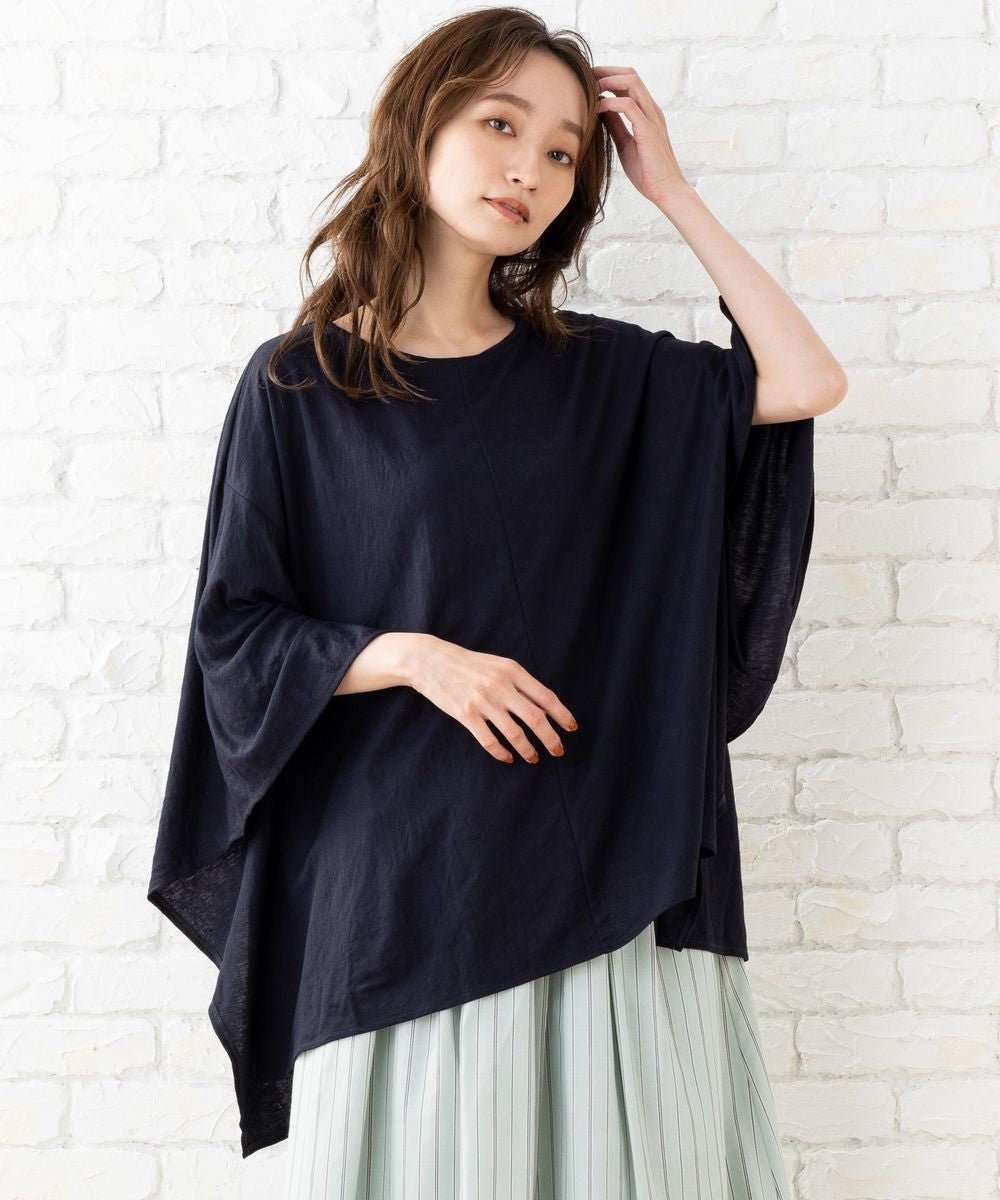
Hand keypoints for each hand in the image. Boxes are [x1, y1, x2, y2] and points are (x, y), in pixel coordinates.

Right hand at [405, 634, 577, 764]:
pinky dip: (502, 752)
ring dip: (528, 750)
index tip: (571, 728)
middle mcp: (500, 686)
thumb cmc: (468, 664)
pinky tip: (508, 758)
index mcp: (512, 671)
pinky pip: (489, 740)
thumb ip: (519, 682)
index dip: (562, 715)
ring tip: (534, 758)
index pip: (545, 697)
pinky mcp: (465, 714)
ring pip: (514, 733)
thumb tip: (544, 706)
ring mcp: (482, 701)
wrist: (431, 660)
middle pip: (535, 718)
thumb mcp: (498, 665)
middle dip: (550, 738)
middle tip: (558, 751)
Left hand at [593, 65, 689, 205]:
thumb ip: (616, 126)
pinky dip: (610, 103)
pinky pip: (628, 106)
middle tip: (586, 77)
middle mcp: (651, 110)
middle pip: (630, 74)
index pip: (629, 82)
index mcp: (647, 113)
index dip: (609, 76)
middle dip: (606, 72)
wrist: (665, 190)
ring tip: (590, 89)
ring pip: (631, 82)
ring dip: (608, 81)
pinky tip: (596, 109)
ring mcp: (652, 118)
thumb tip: (601, 111)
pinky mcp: (648, 130)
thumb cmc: (647, 172)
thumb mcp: (625, 145)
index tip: (589, 81)